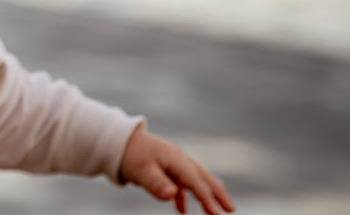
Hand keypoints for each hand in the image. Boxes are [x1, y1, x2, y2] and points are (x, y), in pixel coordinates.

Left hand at [120, 125, 234, 214]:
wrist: (118, 141)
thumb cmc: (130, 155)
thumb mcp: (140, 170)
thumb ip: (156, 183)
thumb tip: (172, 195)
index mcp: (176, 159)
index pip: (195, 181)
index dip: (207, 198)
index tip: (216, 214)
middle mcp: (179, 159)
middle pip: (204, 177)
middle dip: (218, 193)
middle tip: (231, 209)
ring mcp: (174, 162)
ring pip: (196, 179)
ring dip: (206, 193)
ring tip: (215, 210)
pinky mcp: (167, 166)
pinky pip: (181, 182)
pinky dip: (184, 195)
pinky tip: (181, 210)